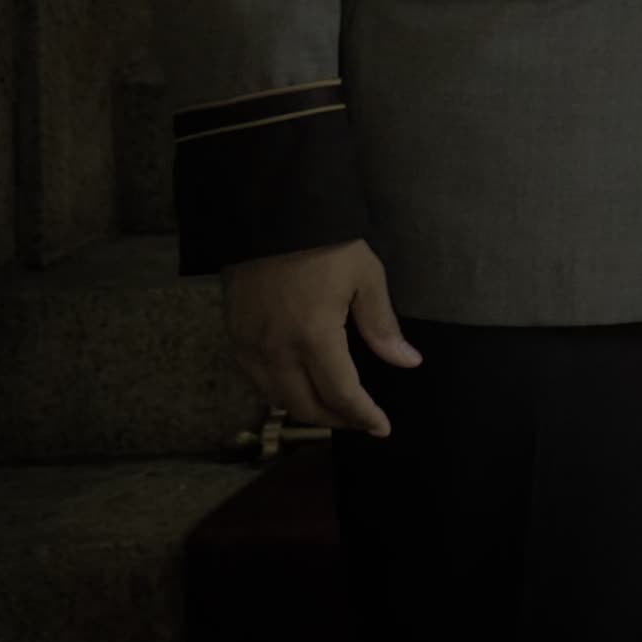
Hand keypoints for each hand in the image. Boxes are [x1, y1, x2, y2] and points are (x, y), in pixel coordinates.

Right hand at [224, 239, 421, 437]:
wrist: (269, 213)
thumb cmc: (325, 242)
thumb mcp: (365, 276)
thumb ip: (382, 326)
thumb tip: (408, 362)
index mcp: (313, 336)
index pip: (340, 394)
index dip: (363, 416)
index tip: (382, 428)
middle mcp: (275, 350)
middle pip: (304, 406)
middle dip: (336, 420)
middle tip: (362, 420)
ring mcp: (249, 345)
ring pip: (276, 398)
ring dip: (306, 409)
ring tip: (336, 407)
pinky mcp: (234, 335)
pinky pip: (256, 380)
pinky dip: (280, 392)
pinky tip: (300, 384)